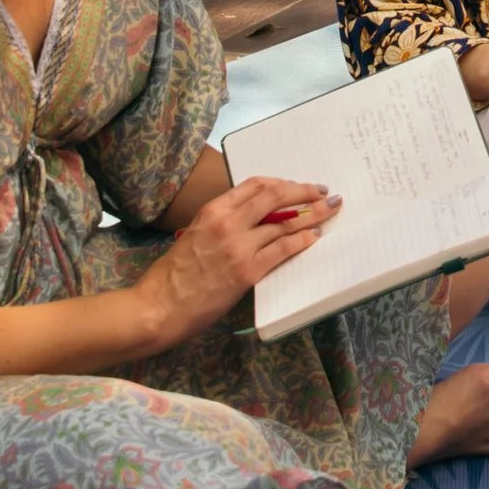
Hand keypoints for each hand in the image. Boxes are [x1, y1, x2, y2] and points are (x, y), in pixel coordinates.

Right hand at [130, 172, 340, 347]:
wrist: (160, 305)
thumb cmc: (173, 274)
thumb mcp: (194, 234)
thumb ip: (222, 222)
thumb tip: (254, 219)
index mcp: (212, 209)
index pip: (255, 184)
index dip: (282, 183)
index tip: (298, 185)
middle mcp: (227, 221)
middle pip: (275, 196)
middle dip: (304, 192)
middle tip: (323, 193)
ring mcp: (238, 246)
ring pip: (284, 223)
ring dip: (311, 216)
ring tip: (328, 212)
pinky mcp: (247, 271)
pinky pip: (283, 250)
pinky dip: (302, 241)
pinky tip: (313, 237)